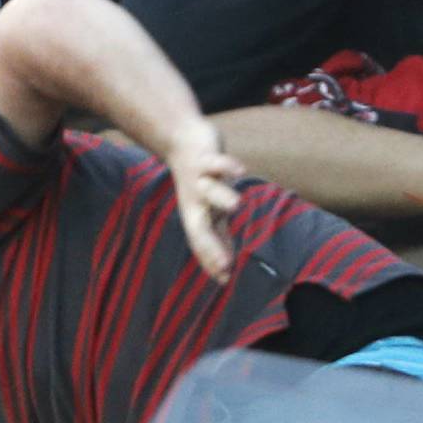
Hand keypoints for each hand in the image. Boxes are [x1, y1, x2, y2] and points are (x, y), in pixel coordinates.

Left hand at [165, 120, 240, 285]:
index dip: (211, 261)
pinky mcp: (203, 158)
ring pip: (210, 191)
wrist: (182, 141)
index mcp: (197, 216)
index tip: (224, 281)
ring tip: (237, 205)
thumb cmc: (201, 181)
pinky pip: (216, 162)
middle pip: (199, 228)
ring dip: (221, 197)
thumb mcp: (208, 209)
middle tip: (224, 265)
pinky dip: (227, 165)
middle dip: (210, 246)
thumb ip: (217, 236)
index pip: (201, 244)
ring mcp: (198, 180)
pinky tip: (240, 170)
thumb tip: (226, 268)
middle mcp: (195, 202)